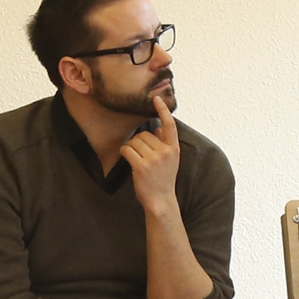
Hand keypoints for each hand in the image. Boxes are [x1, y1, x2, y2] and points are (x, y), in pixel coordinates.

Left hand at [121, 99, 183, 216]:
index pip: (169, 125)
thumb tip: (156, 128)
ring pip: (135, 141)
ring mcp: (154, 159)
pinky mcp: (141, 165)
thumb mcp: (170, 161)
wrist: (161, 200)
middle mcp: (165, 152)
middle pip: (144, 134)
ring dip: (131, 148)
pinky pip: (127, 149)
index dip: (163, 110)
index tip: (156, 98)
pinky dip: (125, 152)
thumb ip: (164, 144)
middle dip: (139, 142)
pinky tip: (128, 160)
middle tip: (141, 156)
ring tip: (136, 160)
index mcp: (174, 149)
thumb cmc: (163, 180)